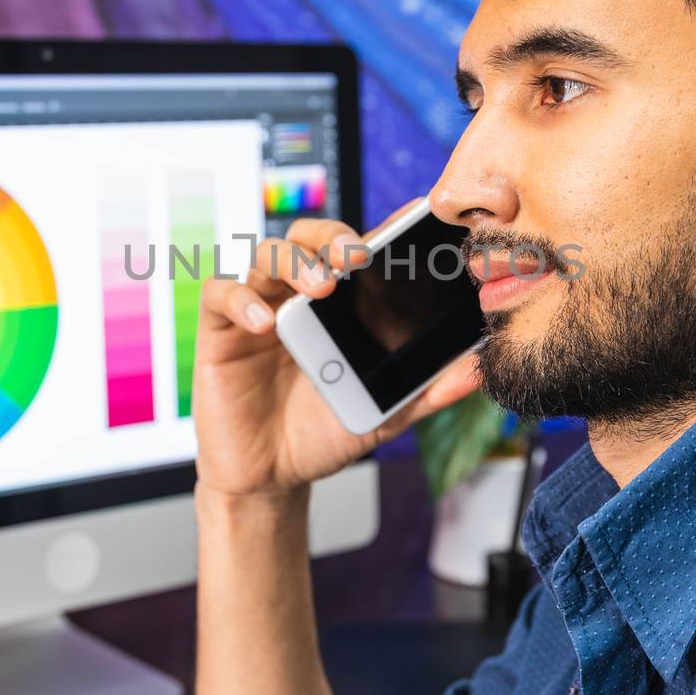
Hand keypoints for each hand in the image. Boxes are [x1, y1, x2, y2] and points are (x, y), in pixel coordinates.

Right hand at [192, 206, 479, 498]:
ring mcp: (258, 308)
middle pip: (308, 236)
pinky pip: (221, 295)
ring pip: (266, 254)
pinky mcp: (219, 331)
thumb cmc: (323, 434)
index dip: (382, 230)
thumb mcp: (386, 412)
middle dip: (333, 237)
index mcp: (340, 304)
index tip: (415, 216)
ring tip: (320, 288)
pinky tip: (264, 323)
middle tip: (356, 256)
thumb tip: (476, 370)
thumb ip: (428, 389)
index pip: (359, 252)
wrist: (272, 478)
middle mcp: (297, 295)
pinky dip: (241, 300)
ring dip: (293, 262)